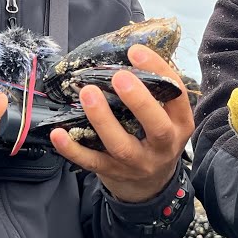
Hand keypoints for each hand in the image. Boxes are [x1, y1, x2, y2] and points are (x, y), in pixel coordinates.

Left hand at [49, 44, 193, 202]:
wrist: (150, 185)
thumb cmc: (155, 139)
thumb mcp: (167, 118)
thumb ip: (154, 92)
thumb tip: (128, 55)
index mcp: (179, 125)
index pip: (176, 96)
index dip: (160, 72)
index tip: (136, 52)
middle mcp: (163, 146)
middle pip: (156, 127)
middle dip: (138, 101)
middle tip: (119, 77)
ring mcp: (137, 163)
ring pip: (120, 145)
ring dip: (102, 119)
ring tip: (87, 93)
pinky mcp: (113, 173)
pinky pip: (91, 162)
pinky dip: (73, 149)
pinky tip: (58, 133)